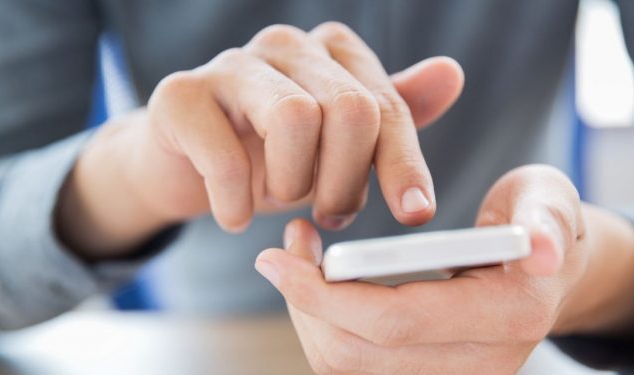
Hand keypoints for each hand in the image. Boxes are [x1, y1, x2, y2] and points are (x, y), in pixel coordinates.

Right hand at [57, 22, 463, 257]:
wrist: (188, 167)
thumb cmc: (274, 155)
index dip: (405, 164)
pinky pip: (226, 157)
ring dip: (294, 184)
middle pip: (350, 110)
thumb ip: (391, 117)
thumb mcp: (342, 147)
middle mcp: (287, 44)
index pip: (387, 106)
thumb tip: (452, 73)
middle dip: (346, 180)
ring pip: (295, 119)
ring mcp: (231, 64)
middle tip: (331, 216)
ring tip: (282, 201)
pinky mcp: (181, 95)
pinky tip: (236, 216)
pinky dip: (237, 202)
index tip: (415, 213)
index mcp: (333, 52)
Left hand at [256, 165, 633, 373]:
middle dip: (305, 301)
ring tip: (300, 254)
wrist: (549, 264)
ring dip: (309, 311)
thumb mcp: (549, 201)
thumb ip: (546, 220)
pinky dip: (326, 323)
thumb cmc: (540, 219)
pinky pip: (356, 362)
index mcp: (509, 317)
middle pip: (357, 354)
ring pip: (347, 364)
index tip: (277, 256)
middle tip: (286, 245)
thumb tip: (542, 250)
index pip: (395, 322)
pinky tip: (321, 282)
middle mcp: (482, 363)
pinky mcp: (431, 373)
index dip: (327, 294)